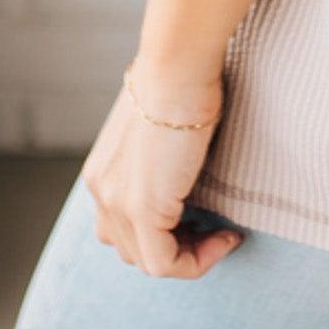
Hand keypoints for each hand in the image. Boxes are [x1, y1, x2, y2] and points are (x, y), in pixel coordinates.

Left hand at [81, 57, 243, 277]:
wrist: (178, 64)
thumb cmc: (182, 77)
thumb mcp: (161, 121)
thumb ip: (161, 151)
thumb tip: (186, 161)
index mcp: (103, 170)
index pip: (119, 224)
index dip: (162, 228)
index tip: (201, 215)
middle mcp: (102, 190)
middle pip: (130, 247)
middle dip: (175, 244)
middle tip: (214, 227)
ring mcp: (117, 203)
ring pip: (147, 260)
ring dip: (189, 255)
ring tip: (221, 236)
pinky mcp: (142, 210)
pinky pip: (164, 264)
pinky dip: (197, 261)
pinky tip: (226, 238)